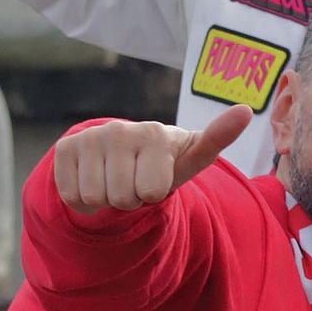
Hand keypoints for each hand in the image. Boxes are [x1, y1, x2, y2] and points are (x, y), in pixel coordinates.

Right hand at [53, 105, 251, 216]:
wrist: (124, 153)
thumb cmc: (165, 160)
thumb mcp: (192, 156)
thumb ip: (217, 138)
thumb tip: (247, 110)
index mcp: (153, 133)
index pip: (150, 192)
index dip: (153, 194)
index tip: (157, 177)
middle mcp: (118, 130)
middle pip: (120, 198)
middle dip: (129, 199)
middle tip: (134, 181)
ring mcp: (88, 137)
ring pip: (93, 199)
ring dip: (106, 200)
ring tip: (116, 180)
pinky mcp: (64, 148)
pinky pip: (71, 196)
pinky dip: (83, 198)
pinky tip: (95, 179)